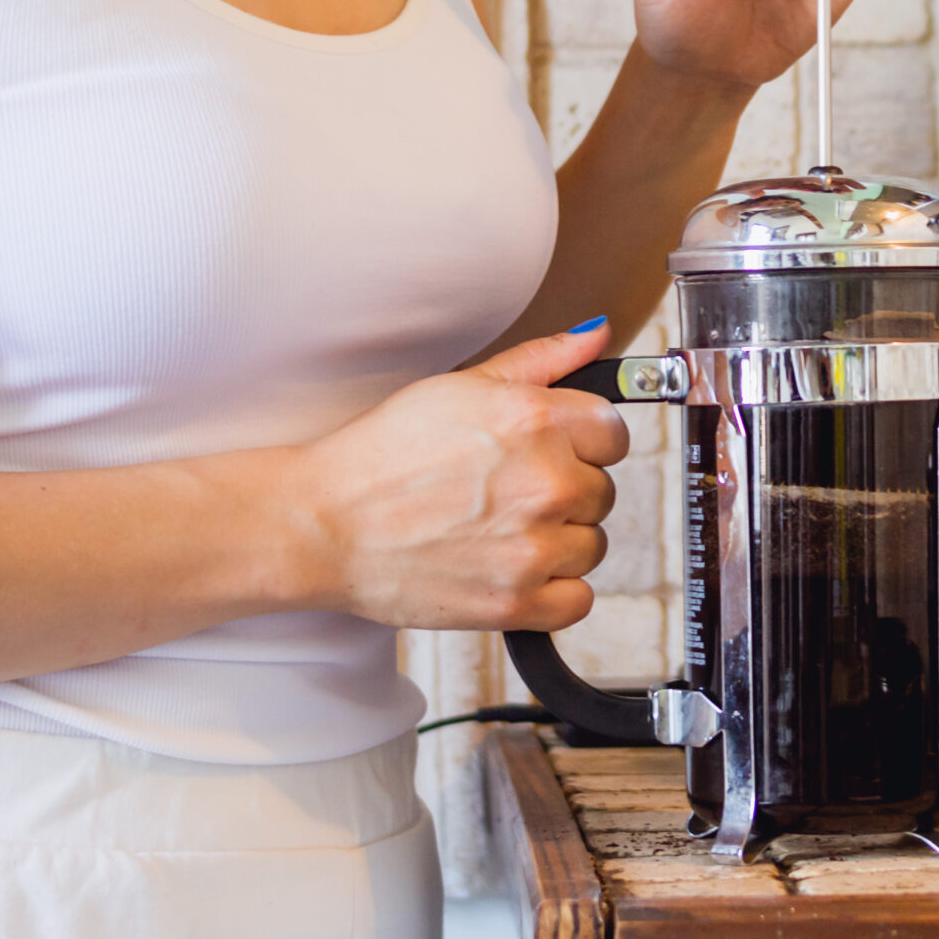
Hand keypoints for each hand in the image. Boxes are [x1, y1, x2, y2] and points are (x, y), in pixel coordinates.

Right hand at [289, 323, 628, 630]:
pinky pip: (579, 599)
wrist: (324, 525)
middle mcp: (545, 482)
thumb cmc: (383, 453)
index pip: (614, 434)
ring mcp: (533, 547)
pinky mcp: (516, 603)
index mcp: (535, 420)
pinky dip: (553, 591)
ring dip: (559, 542)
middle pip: (603, 491)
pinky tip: (512, 570)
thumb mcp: (461, 387)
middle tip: (508, 492)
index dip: (584, 442)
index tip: (555, 452)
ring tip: (500, 531)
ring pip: (593, 545)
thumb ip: (542, 360)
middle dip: (565, 491)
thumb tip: (597, 335)